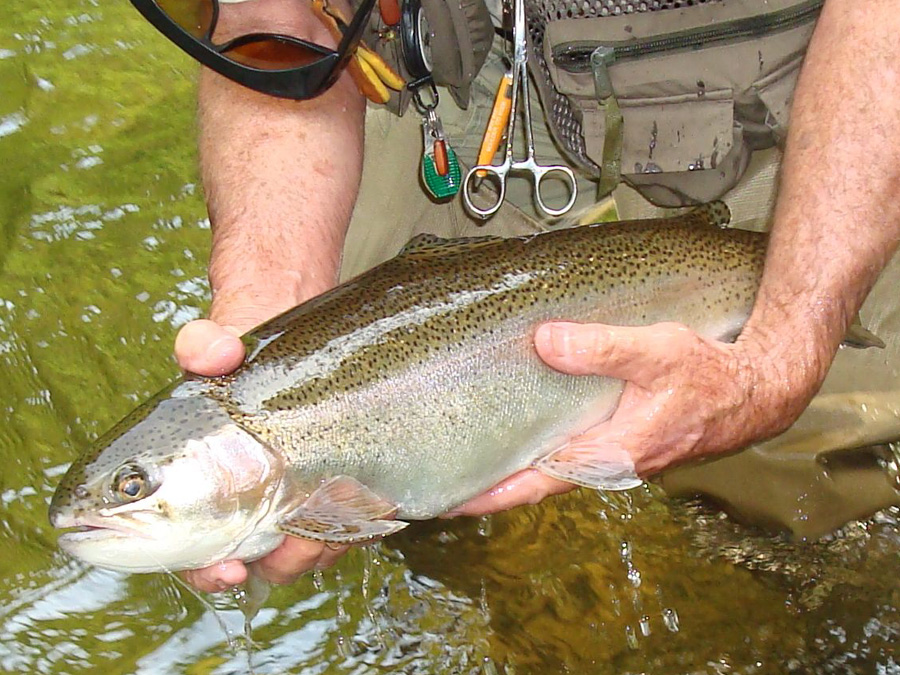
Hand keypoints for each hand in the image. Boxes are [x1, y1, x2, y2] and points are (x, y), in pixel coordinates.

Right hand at [175, 279, 348, 591]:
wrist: (295, 324)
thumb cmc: (246, 346)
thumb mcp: (220, 342)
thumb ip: (203, 347)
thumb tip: (210, 352)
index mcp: (206, 488)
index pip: (195, 555)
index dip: (206, 572)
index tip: (228, 569)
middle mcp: (252, 502)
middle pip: (262, 564)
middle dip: (281, 562)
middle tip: (295, 540)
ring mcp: (299, 498)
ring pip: (311, 553)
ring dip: (322, 547)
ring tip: (333, 517)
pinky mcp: (343, 485)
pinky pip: (351, 527)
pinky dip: (359, 525)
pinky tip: (369, 501)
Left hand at [448, 320, 819, 516]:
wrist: (756, 393)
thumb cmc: (709, 377)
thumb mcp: (655, 352)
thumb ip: (601, 349)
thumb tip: (545, 342)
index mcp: (611, 454)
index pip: (538, 483)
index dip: (492, 493)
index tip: (449, 500)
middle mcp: (609, 464)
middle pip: (538, 483)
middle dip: (492, 485)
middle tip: (444, 479)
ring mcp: (615, 457)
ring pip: (554, 469)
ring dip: (515, 469)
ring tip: (472, 457)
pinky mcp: (622, 443)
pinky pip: (571, 453)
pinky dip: (541, 450)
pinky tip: (523, 431)